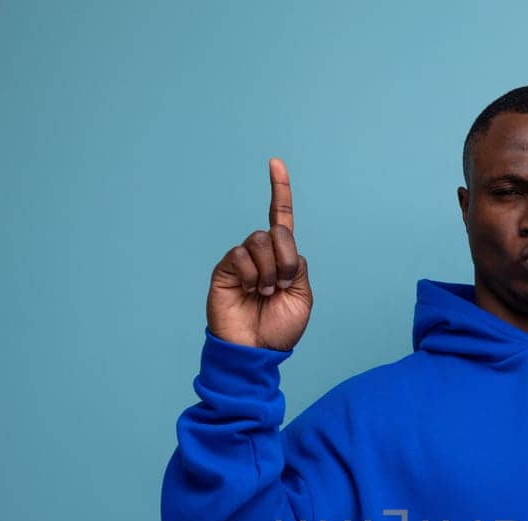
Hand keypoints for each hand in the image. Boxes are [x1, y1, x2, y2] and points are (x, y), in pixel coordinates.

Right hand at [207, 157, 313, 349]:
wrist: (256, 350)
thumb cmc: (279, 328)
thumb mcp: (302, 296)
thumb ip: (297, 265)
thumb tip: (278, 242)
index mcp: (283, 258)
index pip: (281, 217)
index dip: (280, 190)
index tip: (275, 162)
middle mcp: (262, 254)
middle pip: (277, 231)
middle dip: (286, 259)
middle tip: (281, 287)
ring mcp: (243, 260)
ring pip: (260, 241)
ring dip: (269, 270)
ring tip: (264, 293)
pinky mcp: (225, 268)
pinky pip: (241, 254)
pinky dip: (252, 273)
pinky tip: (249, 290)